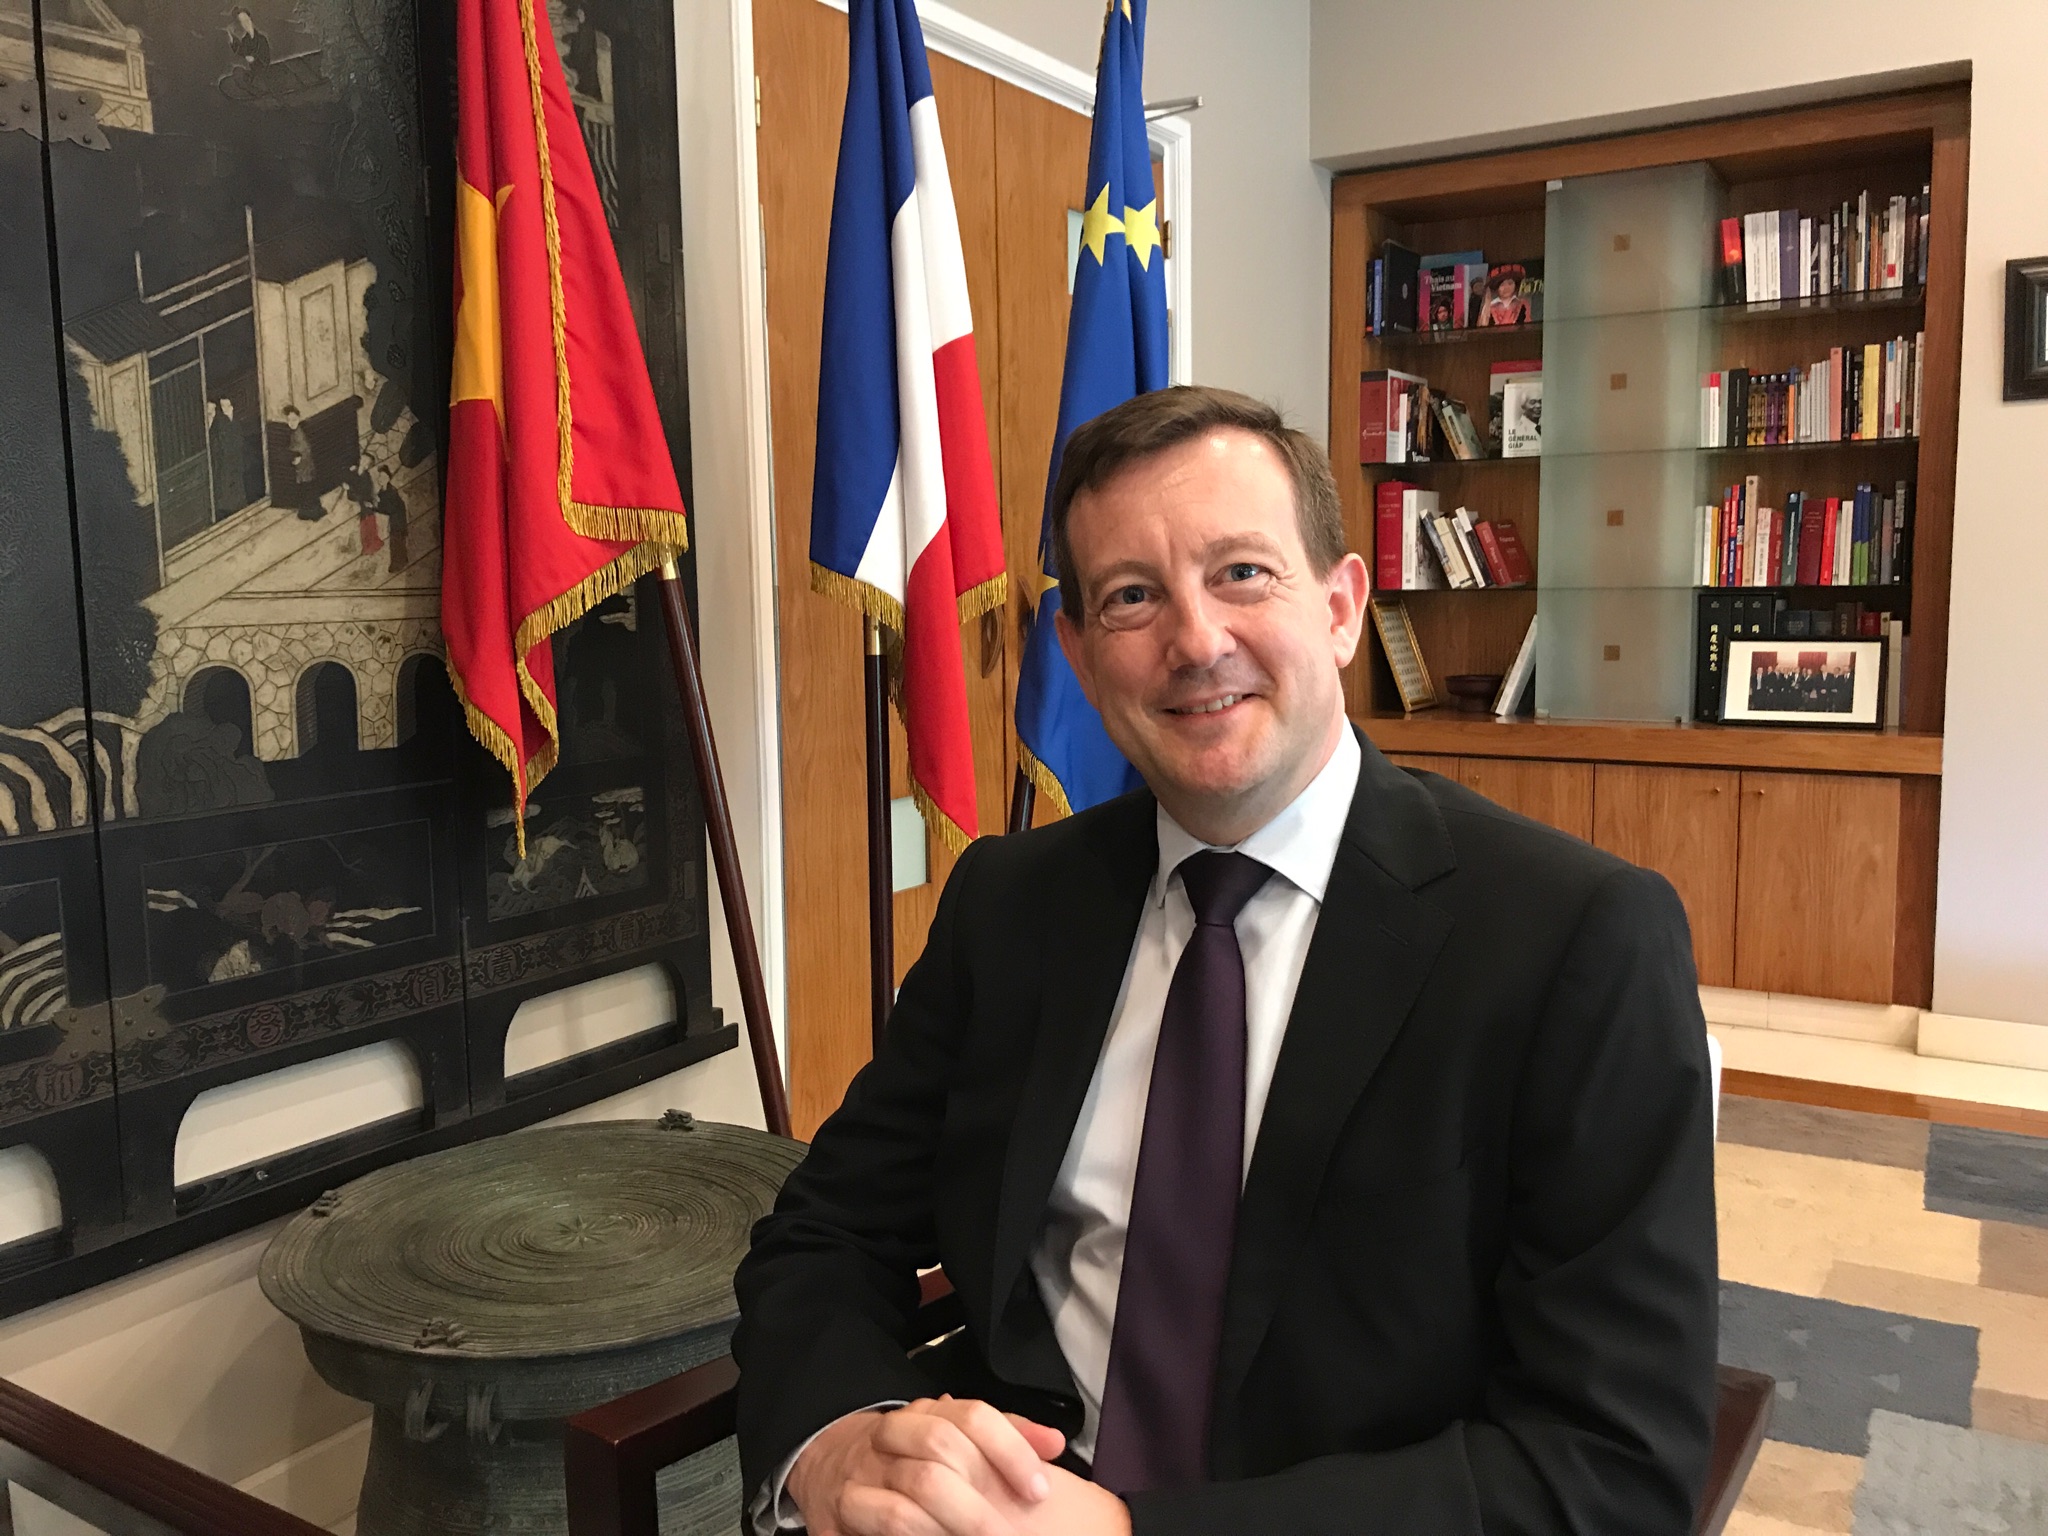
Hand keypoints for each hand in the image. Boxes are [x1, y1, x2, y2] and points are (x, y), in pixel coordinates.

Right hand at [789, 1396, 1119, 1535]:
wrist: (830, 1467)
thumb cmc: (907, 1459)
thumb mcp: (955, 1436)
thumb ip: (1005, 1436)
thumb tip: (1054, 1442)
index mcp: (924, 1414)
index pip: (972, 1417)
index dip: (1011, 1451)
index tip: (1039, 1489)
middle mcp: (892, 1437)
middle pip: (941, 1448)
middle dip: (984, 1496)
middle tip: (1011, 1530)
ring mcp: (864, 1475)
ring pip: (914, 1494)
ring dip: (958, 1522)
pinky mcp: (843, 1512)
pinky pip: (887, 1522)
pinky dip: (920, 1534)